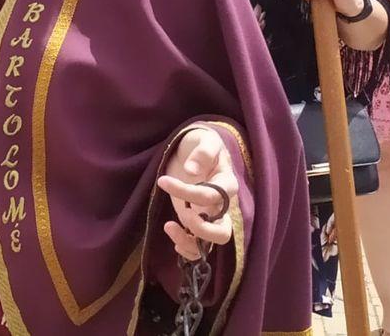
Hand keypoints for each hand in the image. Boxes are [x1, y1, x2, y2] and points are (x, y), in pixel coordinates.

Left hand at [158, 127, 237, 260]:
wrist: (196, 150)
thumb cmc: (201, 143)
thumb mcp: (204, 140)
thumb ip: (203, 152)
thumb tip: (192, 171)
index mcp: (226, 184)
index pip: (211, 196)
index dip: (187, 192)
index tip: (163, 181)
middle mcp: (222, 205)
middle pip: (223, 231)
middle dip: (202, 229)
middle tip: (183, 214)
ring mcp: (210, 217)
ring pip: (211, 243)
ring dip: (191, 243)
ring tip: (169, 227)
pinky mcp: (198, 222)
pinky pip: (200, 245)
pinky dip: (189, 249)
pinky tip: (175, 239)